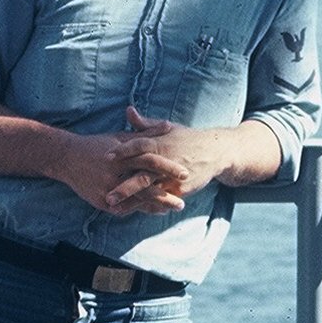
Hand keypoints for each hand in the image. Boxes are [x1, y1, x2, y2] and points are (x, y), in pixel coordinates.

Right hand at [55, 124, 189, 215]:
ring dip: (154, 207)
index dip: (167, 167)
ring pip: (135, 201)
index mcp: (122, 155)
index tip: (185, 174)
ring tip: (170, 210)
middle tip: (182, 203)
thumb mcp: (122, 137)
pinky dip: (139, 210)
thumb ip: (147, 133)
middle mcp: (114, 173)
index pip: (149, 160)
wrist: (67, 158)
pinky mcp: (101, 201)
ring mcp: (107, 189)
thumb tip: (169, 125)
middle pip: (144, 186)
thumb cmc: (98, 145)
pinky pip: (123, 209)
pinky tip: (153, 212)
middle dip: (164, 196)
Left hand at [102, 108, 227, 211]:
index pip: (139, 146)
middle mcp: (165, 162)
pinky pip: (161, 200)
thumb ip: (144, 123)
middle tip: (106, 195)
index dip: (123, 151)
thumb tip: (128, 110)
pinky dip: (146, 207)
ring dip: (131, 202)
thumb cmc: (186, 139)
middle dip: (124, 187)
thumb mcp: (167, 128)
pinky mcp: (179, 190)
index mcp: (160, 143)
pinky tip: (132, 212)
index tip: (106, 157)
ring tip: (115, 209)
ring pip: (149, 192)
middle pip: (141, 175)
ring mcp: (172, 178)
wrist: (214, 152)